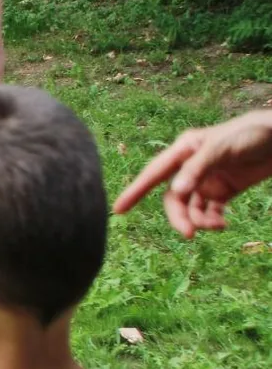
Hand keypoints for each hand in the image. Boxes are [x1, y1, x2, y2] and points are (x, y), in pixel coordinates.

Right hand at [113, 110, 271, 236]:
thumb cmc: (250, 134)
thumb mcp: (222, 148)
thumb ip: (197, 168)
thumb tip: (176, 191)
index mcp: (184, 150)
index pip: (154, 174)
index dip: (135, 191)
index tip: (119, 210)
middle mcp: (191, 167)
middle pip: (174, 198)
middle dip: (179, 217)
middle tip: (188, 234)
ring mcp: (207, 180)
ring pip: (191, 207)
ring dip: (199, 220)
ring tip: (217, 226)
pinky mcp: (223, 190)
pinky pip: (210, 210)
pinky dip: (213, 220)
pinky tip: (223, 223)